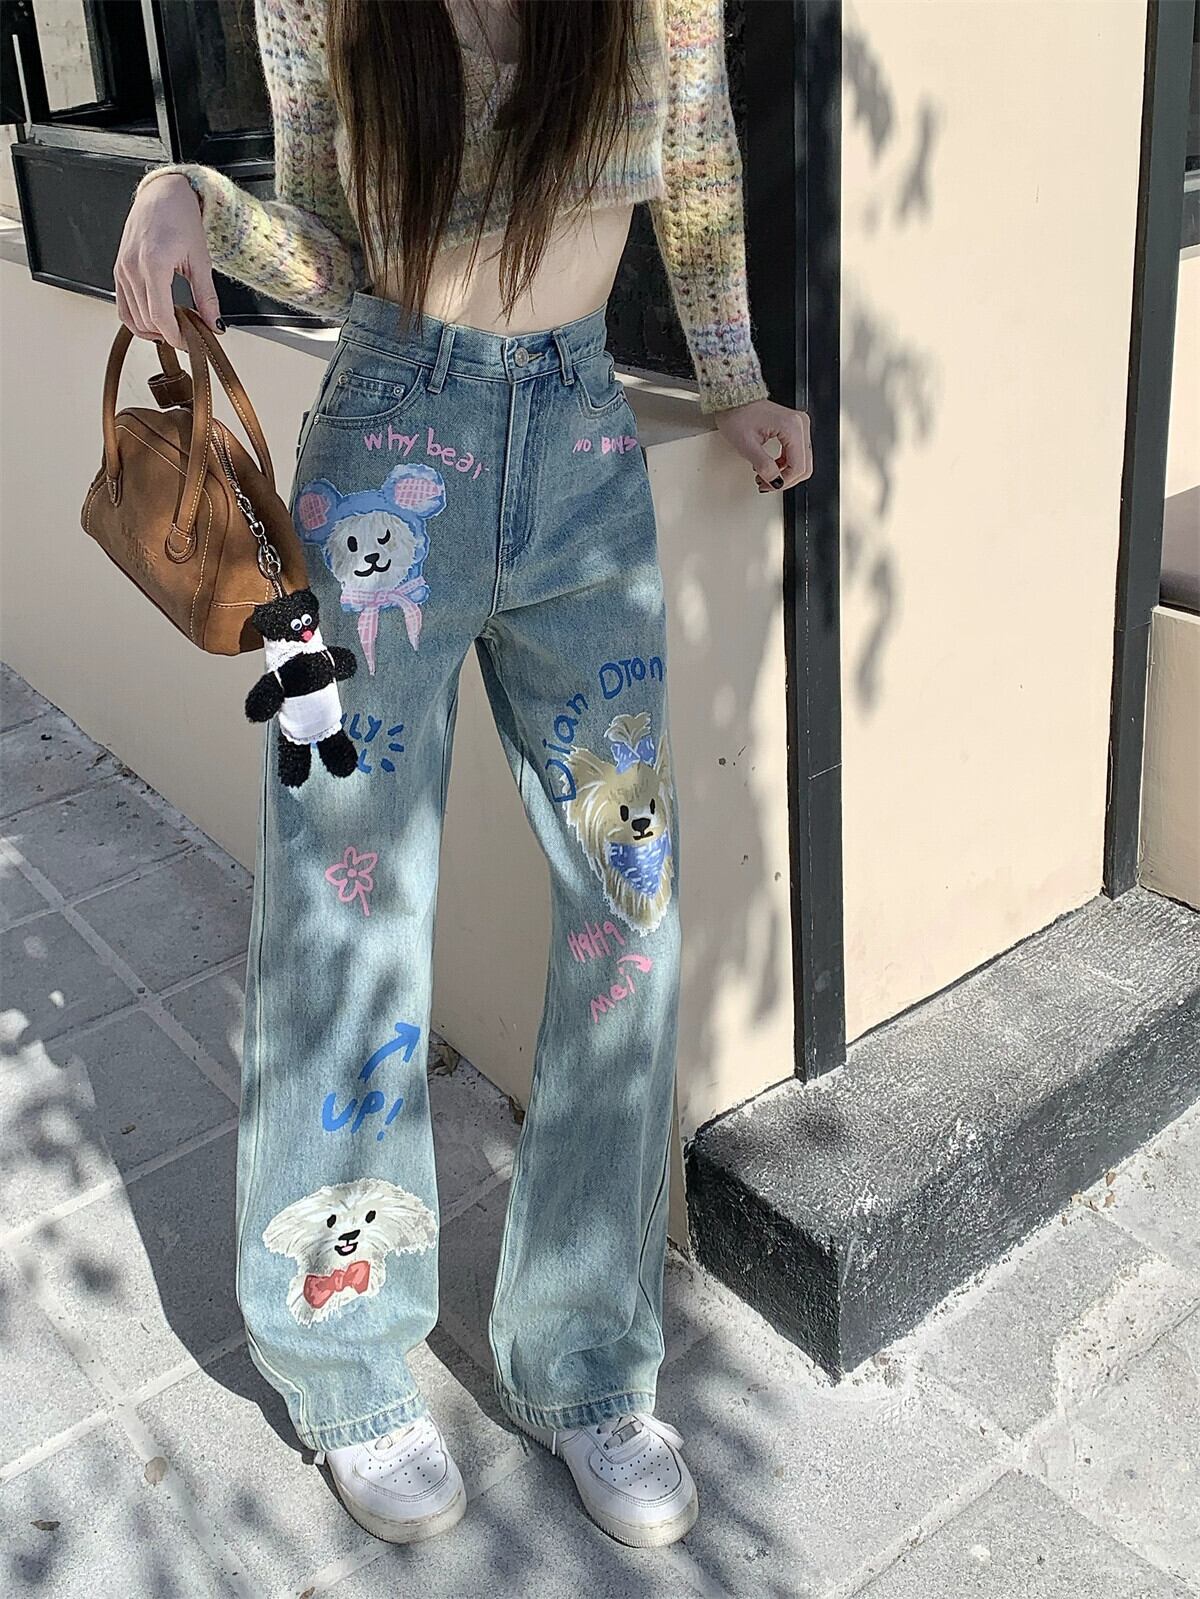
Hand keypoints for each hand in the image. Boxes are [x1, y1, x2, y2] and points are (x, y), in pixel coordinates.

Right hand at [114, 173, 222, 349]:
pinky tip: (156, 320)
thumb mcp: (201, 260)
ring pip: (132, 317)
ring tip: (174, 327)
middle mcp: (132, 267)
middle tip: (189, 335)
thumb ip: (207, 297)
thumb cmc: (181, 218)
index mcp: (154, 263)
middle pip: (147, 320)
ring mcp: (121, 269)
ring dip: (153, 330)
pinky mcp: (118, 269)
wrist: (163, 195)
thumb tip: (214, 325)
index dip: (176, 337)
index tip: (191, 344)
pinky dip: (138, 319)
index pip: (160, 316)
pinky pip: (122, 306)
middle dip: (168, 334)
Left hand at [711, 398, 812, 492]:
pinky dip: (785, 464)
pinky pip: (796, 453)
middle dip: (786, 479)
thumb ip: (764, 466)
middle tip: (767, 484)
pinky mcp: (794, 427)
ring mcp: (799, 425)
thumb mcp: (747, 445)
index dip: (784, 481)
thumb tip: (775, 481)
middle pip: (805, 465)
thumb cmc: (737, 414)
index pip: (798, 466)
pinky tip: (771, 466)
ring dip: (785, 473)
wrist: (733, 400)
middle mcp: (800, 424)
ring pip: (802, 461)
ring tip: (765, 475)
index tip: (768, 486)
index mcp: (792, 427)